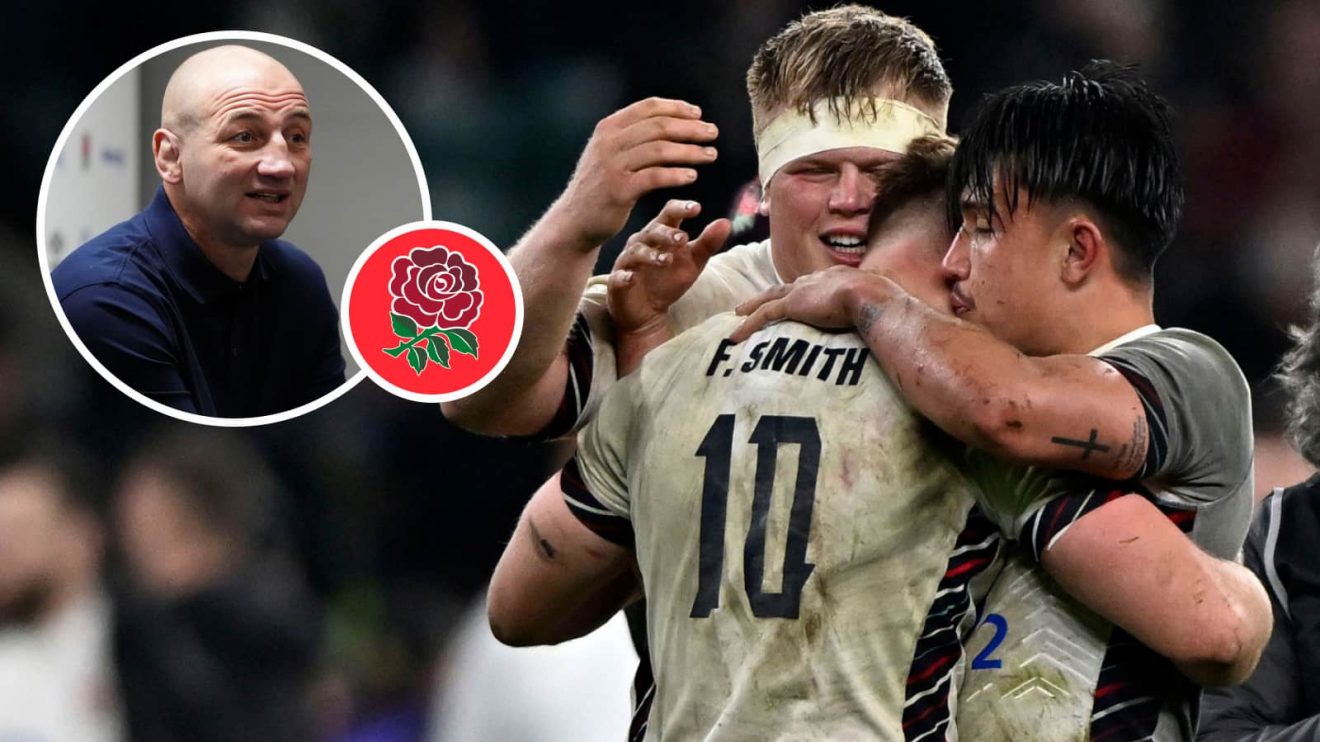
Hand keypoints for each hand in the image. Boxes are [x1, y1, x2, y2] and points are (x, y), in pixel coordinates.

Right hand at [557, 98, 718, 249]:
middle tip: (713, 133)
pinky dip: (676, 175)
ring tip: (710, 155)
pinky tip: (691, 176)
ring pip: (660, 150)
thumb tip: (670, 120)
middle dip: (690, 128)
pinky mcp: (619, 190)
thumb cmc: (601, 186)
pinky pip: (655, 177)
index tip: (699, 115)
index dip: (677, 108)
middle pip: (659, 127)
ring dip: (690, 151)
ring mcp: (612, 166)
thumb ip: (632, 136)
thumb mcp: (609, 153)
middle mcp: (609, 142)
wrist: (575, 219)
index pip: (649, 107)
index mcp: (609, 127)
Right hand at [607, 199, 731, 334]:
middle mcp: (642, 243)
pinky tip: (631, 278)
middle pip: (652, 230)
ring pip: (637, 252)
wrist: (647, 311)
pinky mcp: (617, 282)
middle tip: (683, 238)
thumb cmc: (668, 280)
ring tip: (667, 260)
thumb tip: (726, 222)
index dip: (680, 208)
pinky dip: (624, 277)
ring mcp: (628, 262)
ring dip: (651, 255)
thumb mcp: (693, 262)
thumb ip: (708, 243)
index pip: (669, 213)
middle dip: (667, 233)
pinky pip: (619, 277)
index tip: (696, 208)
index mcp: (660, 234)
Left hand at [730, 266, 887, 341]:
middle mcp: (816, 279)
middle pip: (786, 287)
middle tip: (754, 301)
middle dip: (769, 294)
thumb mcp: (880, 304)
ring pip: (768, 298)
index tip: (793, 296)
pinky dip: (747, 326)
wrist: (871, 296)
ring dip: (752, 306)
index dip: (800, 291)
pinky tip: (735, 336)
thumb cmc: (883, 303)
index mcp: (836, 278)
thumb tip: (889, 324)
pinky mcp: (792, 304)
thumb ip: (876, 312)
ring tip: (737, 314)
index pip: (812, 284)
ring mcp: (803, 291)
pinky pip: (763, 316)